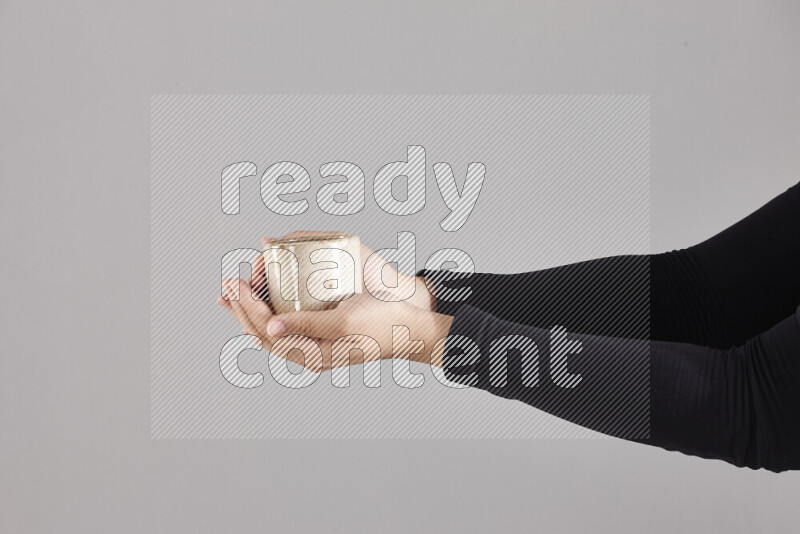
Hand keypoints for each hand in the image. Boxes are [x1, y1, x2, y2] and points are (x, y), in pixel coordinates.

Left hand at [218, 232, 449, 372]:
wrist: (408, 329)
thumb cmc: (381, 324)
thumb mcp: (344, 321)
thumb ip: (307, 324)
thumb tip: (271, 328)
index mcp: (312, 354)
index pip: (267, 332)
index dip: (248, 307)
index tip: (236, 284)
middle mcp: (309, 354)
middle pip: (263, 334)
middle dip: (242, 309)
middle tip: (228, 284)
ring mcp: (314, 347)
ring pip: (271, 332)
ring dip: (250, 312)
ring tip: (233, 295)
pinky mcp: (320, 337)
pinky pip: (285, 327)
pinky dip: (268, 313)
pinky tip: (262, 302)